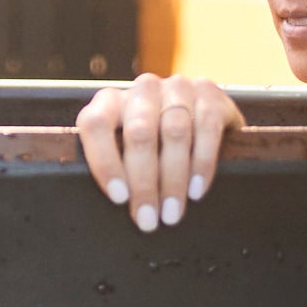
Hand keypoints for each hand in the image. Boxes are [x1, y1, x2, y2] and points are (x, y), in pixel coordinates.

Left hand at [75, 74, 244, 232]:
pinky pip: (207, 128)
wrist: (205, 121)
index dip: (105, 161)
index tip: (119, 198)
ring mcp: (177, 87)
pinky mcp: (209, 92)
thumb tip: (120, 204)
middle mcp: (143, 89)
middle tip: (149, 219)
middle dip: (144, 183)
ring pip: (174, 132)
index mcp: (111, 101)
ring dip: (173, 180)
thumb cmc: (155, 147)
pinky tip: (196, 191)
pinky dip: (202, 164)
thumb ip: (117, 166)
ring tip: (172, 213)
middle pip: (140, 133)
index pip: (97, 123)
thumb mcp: (127, 151)